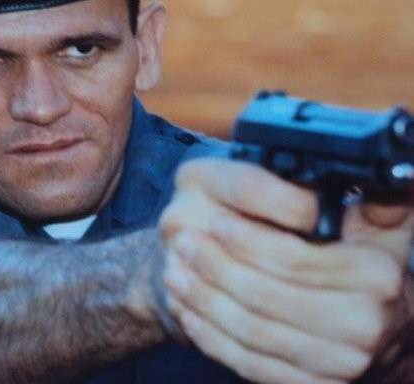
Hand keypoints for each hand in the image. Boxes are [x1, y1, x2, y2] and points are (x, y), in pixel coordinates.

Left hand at [159, 158, 413, 383]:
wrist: (371, 324)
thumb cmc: (360, 262)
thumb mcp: (369, 222)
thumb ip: (360, 198)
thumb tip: (353, 187)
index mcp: (376, 273)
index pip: (293, 256)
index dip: (248, 240)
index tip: (215, 221)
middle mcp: (364, 322)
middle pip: (266, 295)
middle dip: (215, 268)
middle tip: (182, 242)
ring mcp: (340, 361)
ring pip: (252, 330)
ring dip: (204, 302)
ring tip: (175, 274)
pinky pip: (251, 364)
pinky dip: (213, 338)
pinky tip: (189, 313)